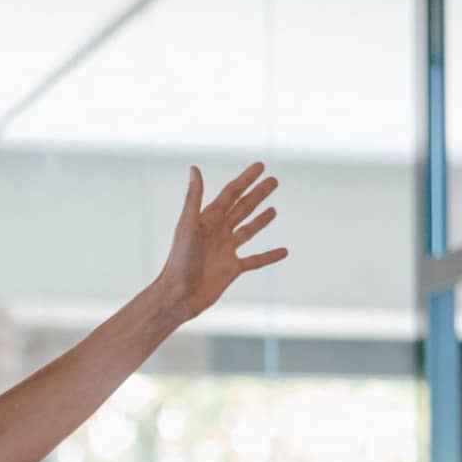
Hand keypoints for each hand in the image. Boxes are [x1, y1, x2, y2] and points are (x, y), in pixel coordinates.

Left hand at [154, 161, 286, 322]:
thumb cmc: (179, 261)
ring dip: (261, 219)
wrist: (178, 296)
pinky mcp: (232, 269)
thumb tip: (194, 168)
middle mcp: (218, 233)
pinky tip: (283, 251)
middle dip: (258, 194)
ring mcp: (225, 251)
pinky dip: (269, 256)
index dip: (245, 179)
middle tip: (274, 180)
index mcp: (208, 220)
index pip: (231, 194)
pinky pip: (255, 260)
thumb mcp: (188, 226)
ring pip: (248, 230)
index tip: (261, 166)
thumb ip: (193, 197)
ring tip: (274, 209)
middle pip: (242, 208)